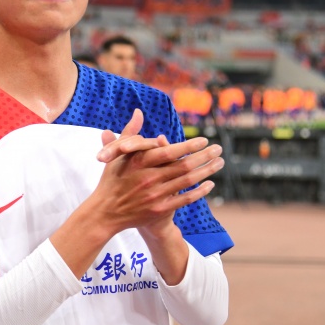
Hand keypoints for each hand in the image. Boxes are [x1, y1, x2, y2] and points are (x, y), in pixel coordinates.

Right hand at [89, 109, 223, 235]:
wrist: (105, 212)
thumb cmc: (112, 180)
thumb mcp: (117, 155)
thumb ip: (129, 132)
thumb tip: (138, 112)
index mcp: (138, 162)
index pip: (169, 151)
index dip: (189, 146)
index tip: (203, 140)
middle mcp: (148, 178)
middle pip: (183, 165)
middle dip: (204, 156)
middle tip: (218, 149)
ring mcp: (155, 195)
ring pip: (187, 181)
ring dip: (206, 171)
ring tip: (219, 162)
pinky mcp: (159, 209)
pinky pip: (185, 199)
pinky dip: (200, 192)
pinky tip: (210, 184)